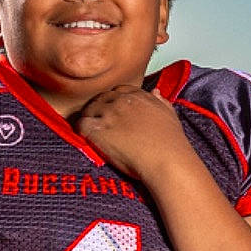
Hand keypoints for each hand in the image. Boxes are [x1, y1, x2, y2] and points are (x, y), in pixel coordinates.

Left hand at [74, 84, 194, 182]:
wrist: (166, 160)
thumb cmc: (170, 143)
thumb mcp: (169, 115)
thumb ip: (160, 101)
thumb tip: (155, 92)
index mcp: (139, 96)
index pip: (119, 90)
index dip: (114, 101)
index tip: (114, 111)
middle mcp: (122, 102)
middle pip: (102, 98)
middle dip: (99, 108)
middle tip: (99, 122)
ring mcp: (109, 115)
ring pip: (89, 109)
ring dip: (89, 118)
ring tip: (91, 131)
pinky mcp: (98, 131)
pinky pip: (81, 124)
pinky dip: (80, 130)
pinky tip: (85, 138)